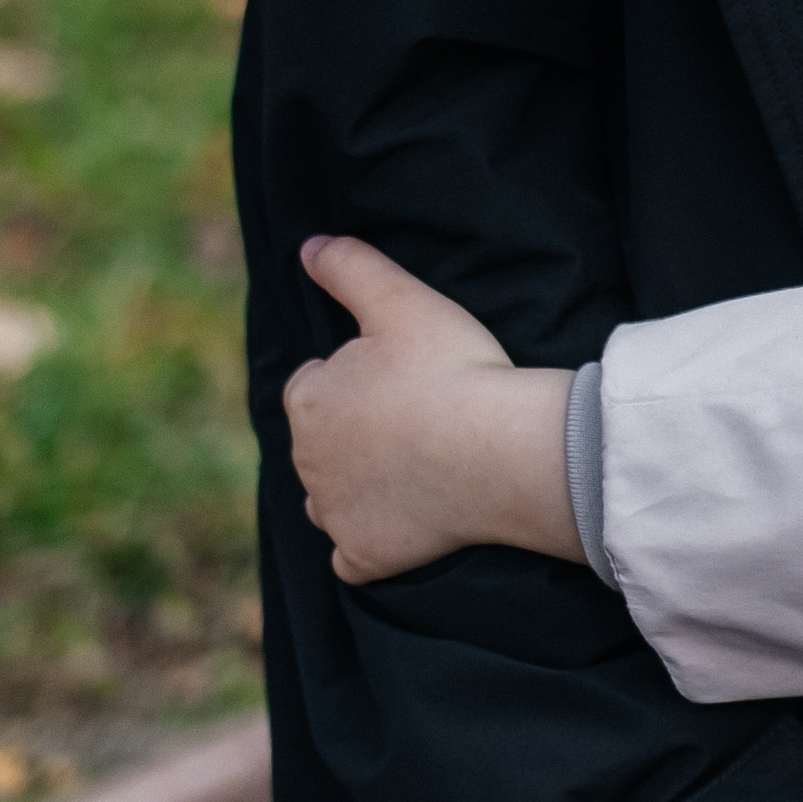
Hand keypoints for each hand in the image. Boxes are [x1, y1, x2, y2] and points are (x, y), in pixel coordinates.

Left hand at [286, 236, 581, 583]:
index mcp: (309, 399)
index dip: (357, 377)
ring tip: (414, 468)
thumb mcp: (401, 300)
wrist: (496, 451)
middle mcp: (306, 460)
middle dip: (356, 431)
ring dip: (357, 486)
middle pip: (323, 442)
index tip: (401, 376)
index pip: (314, 384)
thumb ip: (350, 266)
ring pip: (330, 498)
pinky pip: (352, 555)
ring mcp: (333, 513)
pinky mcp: (363, 555)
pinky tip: (403, 524)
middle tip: (417, 418)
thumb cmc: (452, 369)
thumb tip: (307, 246)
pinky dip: (369, 543)